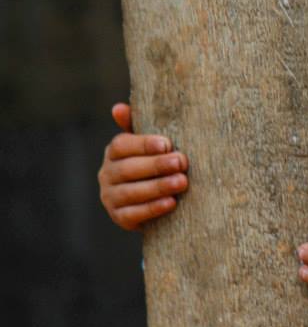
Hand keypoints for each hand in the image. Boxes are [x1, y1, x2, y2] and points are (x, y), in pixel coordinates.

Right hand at [98, 103, 188, 230]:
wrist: (157, 202)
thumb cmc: (155, 164)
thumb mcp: (149, 145)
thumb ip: (136, 126)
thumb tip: (118, 108)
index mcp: (113, 153)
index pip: (121, 145)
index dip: (143, 144)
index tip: (167, 144)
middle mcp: (107, 174)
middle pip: (128, 169)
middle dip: (156, 165)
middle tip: (182, 162)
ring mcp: (110, 198)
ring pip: (131, 192)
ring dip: (158, 187)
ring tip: (182, 182)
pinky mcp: (119, 218)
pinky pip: (134, 214)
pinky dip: (153, 208)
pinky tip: (171, 203)